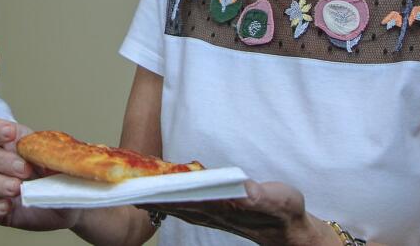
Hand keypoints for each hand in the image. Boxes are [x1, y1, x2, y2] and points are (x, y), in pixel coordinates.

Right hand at [0, 117, 80, 231]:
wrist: (69, 206)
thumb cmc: (63, 178)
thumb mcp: (63, 161)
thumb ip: (55, 154)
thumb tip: (53, 153)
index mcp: (14, 144)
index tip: (10, 133)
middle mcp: (1, 163)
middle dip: (4, 161)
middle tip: (25, 169)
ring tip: (18, 189)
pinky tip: (7, 206)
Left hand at [138, 180, 335, 245]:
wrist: (289, 232)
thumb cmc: (284, 213)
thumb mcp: (278, 200)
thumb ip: (261, 197)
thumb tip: (243, 191)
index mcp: (224, 209)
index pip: (188, 201)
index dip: (167, 194)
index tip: (147, 190)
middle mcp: (213, 214)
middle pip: (177, 204)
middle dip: (155, 196)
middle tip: (130, 188)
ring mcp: (212, 215)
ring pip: (179, 207)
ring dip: (159, 200)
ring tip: (137, 191)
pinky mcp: (215, 213)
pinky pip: (187, 206)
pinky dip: (171, 201)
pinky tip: (160, 196)